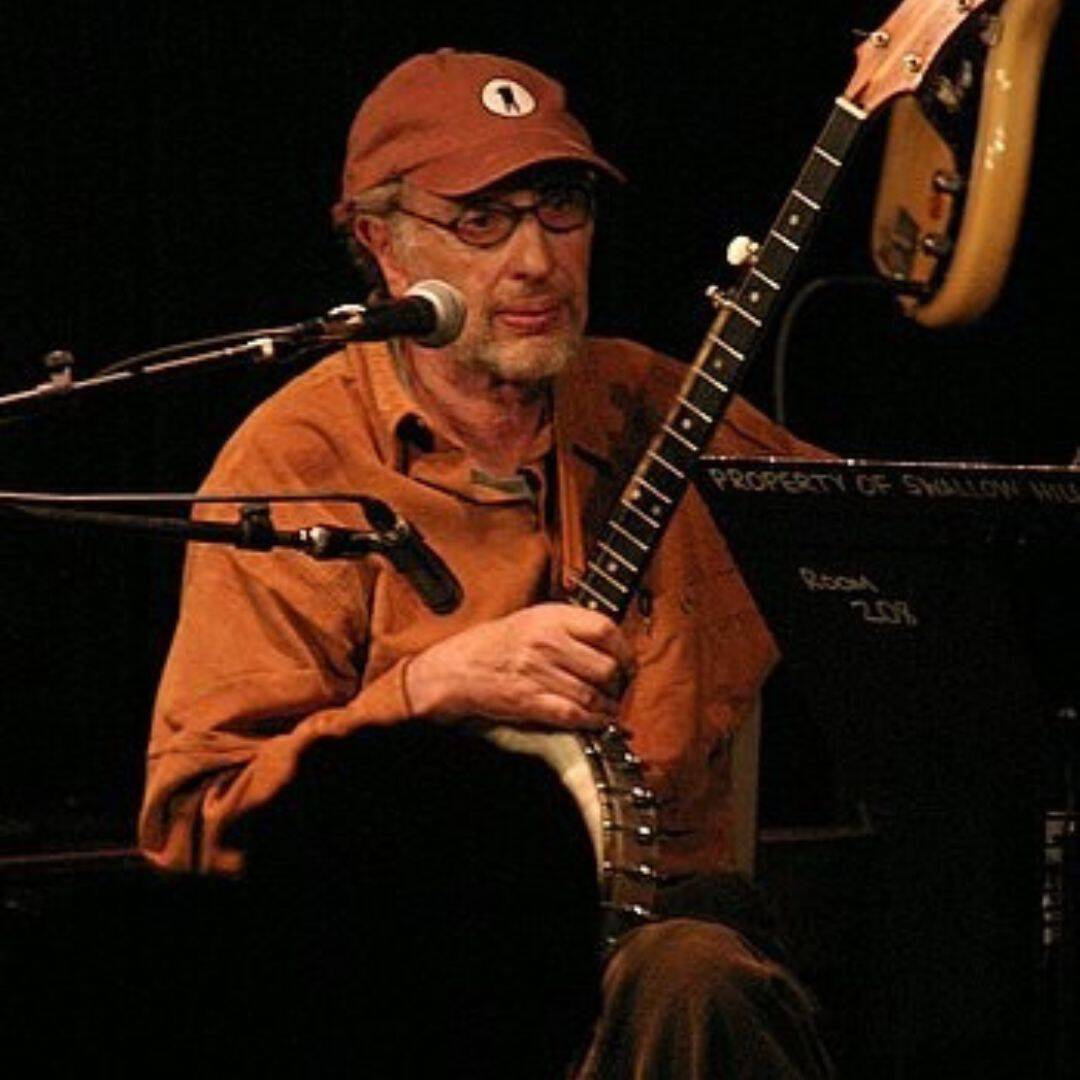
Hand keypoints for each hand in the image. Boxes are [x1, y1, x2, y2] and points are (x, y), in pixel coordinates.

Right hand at [404, 603, 632, 730]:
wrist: (460, 667)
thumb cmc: (498, 643)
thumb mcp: (535, 617)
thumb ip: (571, 624)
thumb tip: (612, 640)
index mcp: (551, 617)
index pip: (605, 629)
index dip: (624, 649)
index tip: (626, 662)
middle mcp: (547, 643)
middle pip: (605, 666)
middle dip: (618, 683)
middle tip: (618, 688)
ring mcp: (538, 673)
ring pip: (592, 694)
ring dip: (608, 707)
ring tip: (610, 708)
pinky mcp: (530, 701)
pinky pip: (573, 714)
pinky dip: (591, 721)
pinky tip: (597, 721)